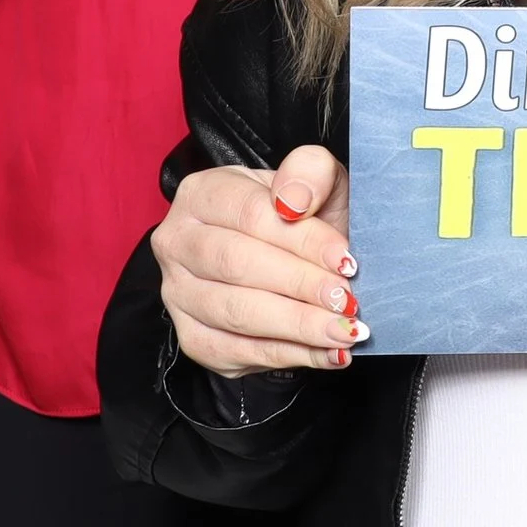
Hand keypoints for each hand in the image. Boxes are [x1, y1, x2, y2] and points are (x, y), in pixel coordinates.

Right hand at [152, 145, 364, 376]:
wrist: (289, 249)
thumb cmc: (304, 210)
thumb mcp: (316, 177)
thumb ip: (309, 172)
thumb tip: (293, 202)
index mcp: (203, 193)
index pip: (251, 215)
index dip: (302, 240)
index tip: (346, 260)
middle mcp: (178, 242)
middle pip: (237, 266)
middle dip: (301, 286)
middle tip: (348, 300)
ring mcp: (178, 294)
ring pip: (235, 314)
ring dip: (297, 326)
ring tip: (345, 330)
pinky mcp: (191, 337)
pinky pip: (234, 352)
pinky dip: (287, 355)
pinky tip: (327, 353)